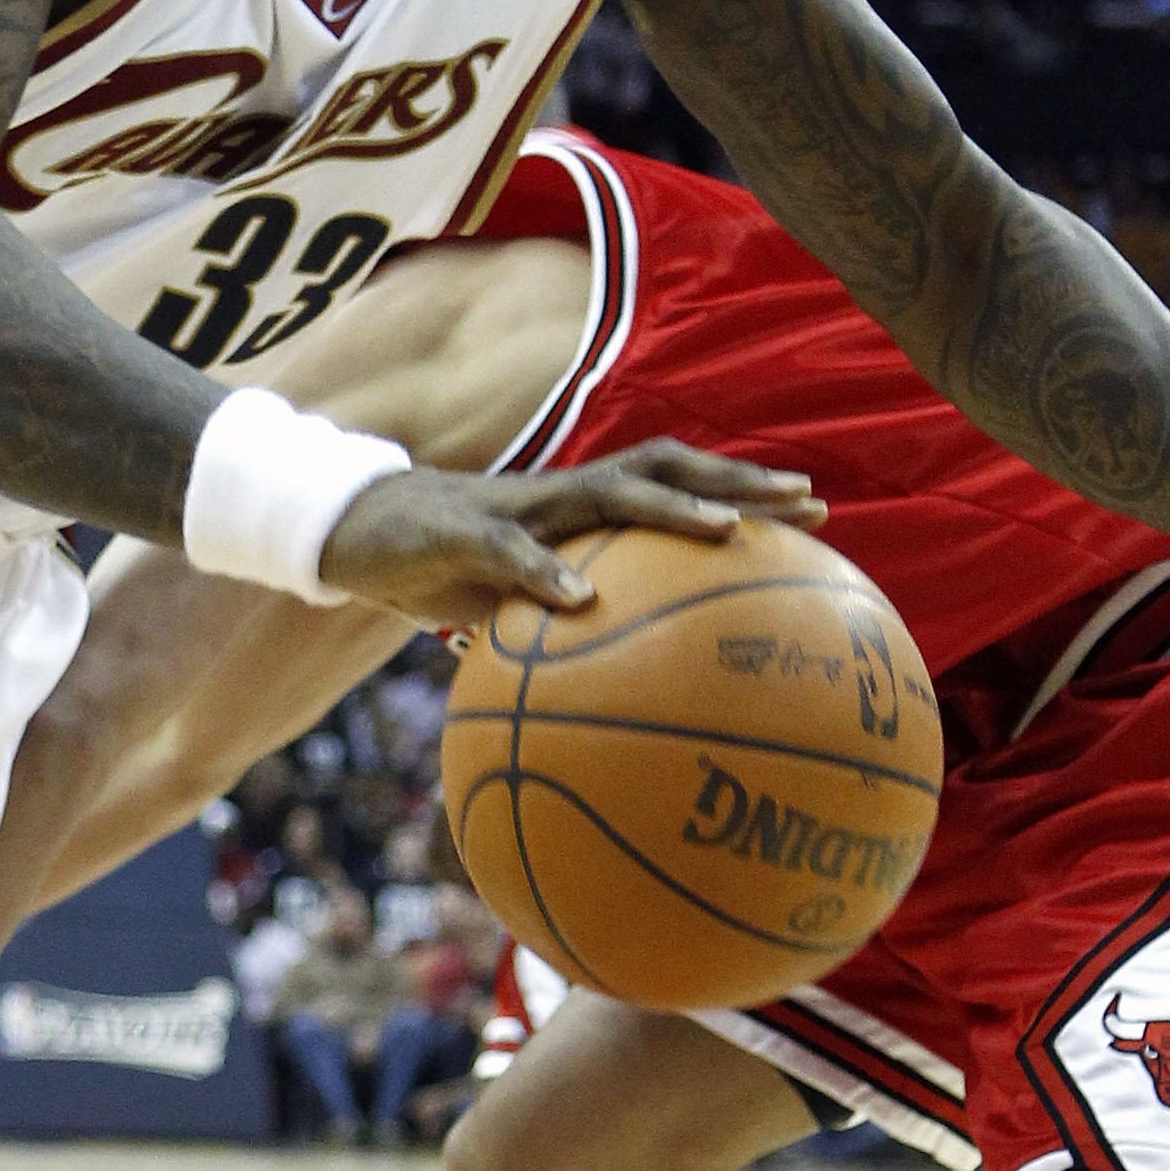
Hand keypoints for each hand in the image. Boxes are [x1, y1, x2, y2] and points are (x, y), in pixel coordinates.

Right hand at [318, 438, 823, 633]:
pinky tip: (581, 599)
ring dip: (671, 509)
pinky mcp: (466, 532)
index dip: (746, 488)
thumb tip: (626, 700)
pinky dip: (548, 572)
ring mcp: (519, 508)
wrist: (353, 531)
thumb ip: (567, 633)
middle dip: (740, 481)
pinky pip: (514, 551)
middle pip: (668, 469)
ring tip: (725, 532)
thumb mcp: (515, 603)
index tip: (816, 509)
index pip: (678, 483)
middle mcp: (564, 495)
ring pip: (609, 492)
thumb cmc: (445, 569)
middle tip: (810, 501)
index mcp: (582, 507)